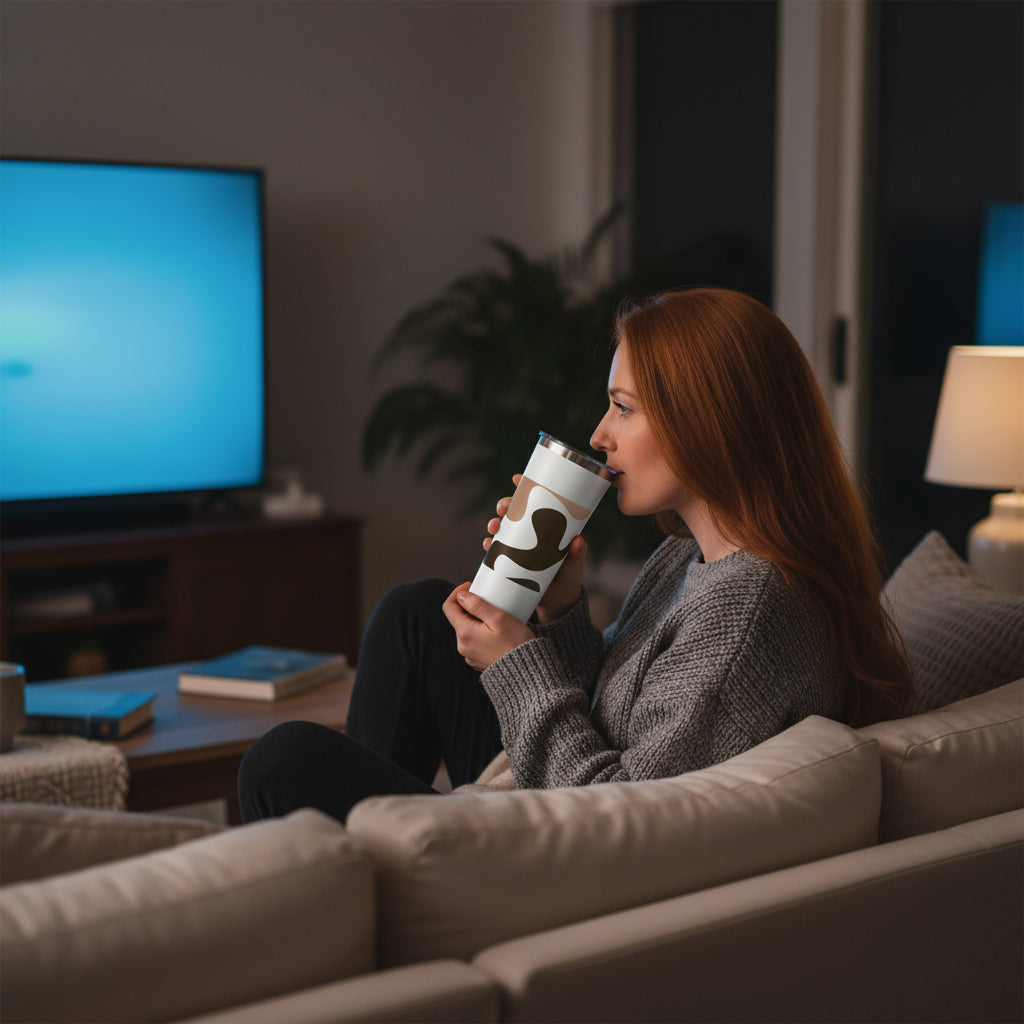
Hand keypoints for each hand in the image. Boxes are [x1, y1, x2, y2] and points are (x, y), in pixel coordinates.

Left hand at [442, 583, 534, 670]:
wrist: (527, 672)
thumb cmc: (516, 644)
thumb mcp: (499, 618)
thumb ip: (478, 605)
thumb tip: (461, 595)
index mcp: (465, 633)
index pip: (449, 607)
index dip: (458, 593)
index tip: (471, 587)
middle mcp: (463, 646)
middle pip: (458, 618)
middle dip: (470, 606)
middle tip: (489, 601)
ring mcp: (469, 654)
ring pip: (466, 629)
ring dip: (477, 619)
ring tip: (496, 617)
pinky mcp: (477, 660)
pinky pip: (474, 640)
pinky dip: (481, 631)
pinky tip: (496, 631)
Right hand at [484, 474, 586, 624]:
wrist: (558, 602)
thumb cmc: (569, 578)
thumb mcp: (575, 564)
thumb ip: (578, 552)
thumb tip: (577, 540)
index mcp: (547, 526)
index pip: (535, 501)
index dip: (525, 487)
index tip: (516, 478)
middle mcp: (530, 533)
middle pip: (514, 511)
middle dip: (505, 504)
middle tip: (503, 508)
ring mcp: (519, 546)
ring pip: (502, 528)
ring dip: (494, 523)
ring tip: (494, 527)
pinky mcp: (510, 561)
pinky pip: (495, 550)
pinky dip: (489, 545)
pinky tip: (488, 544)